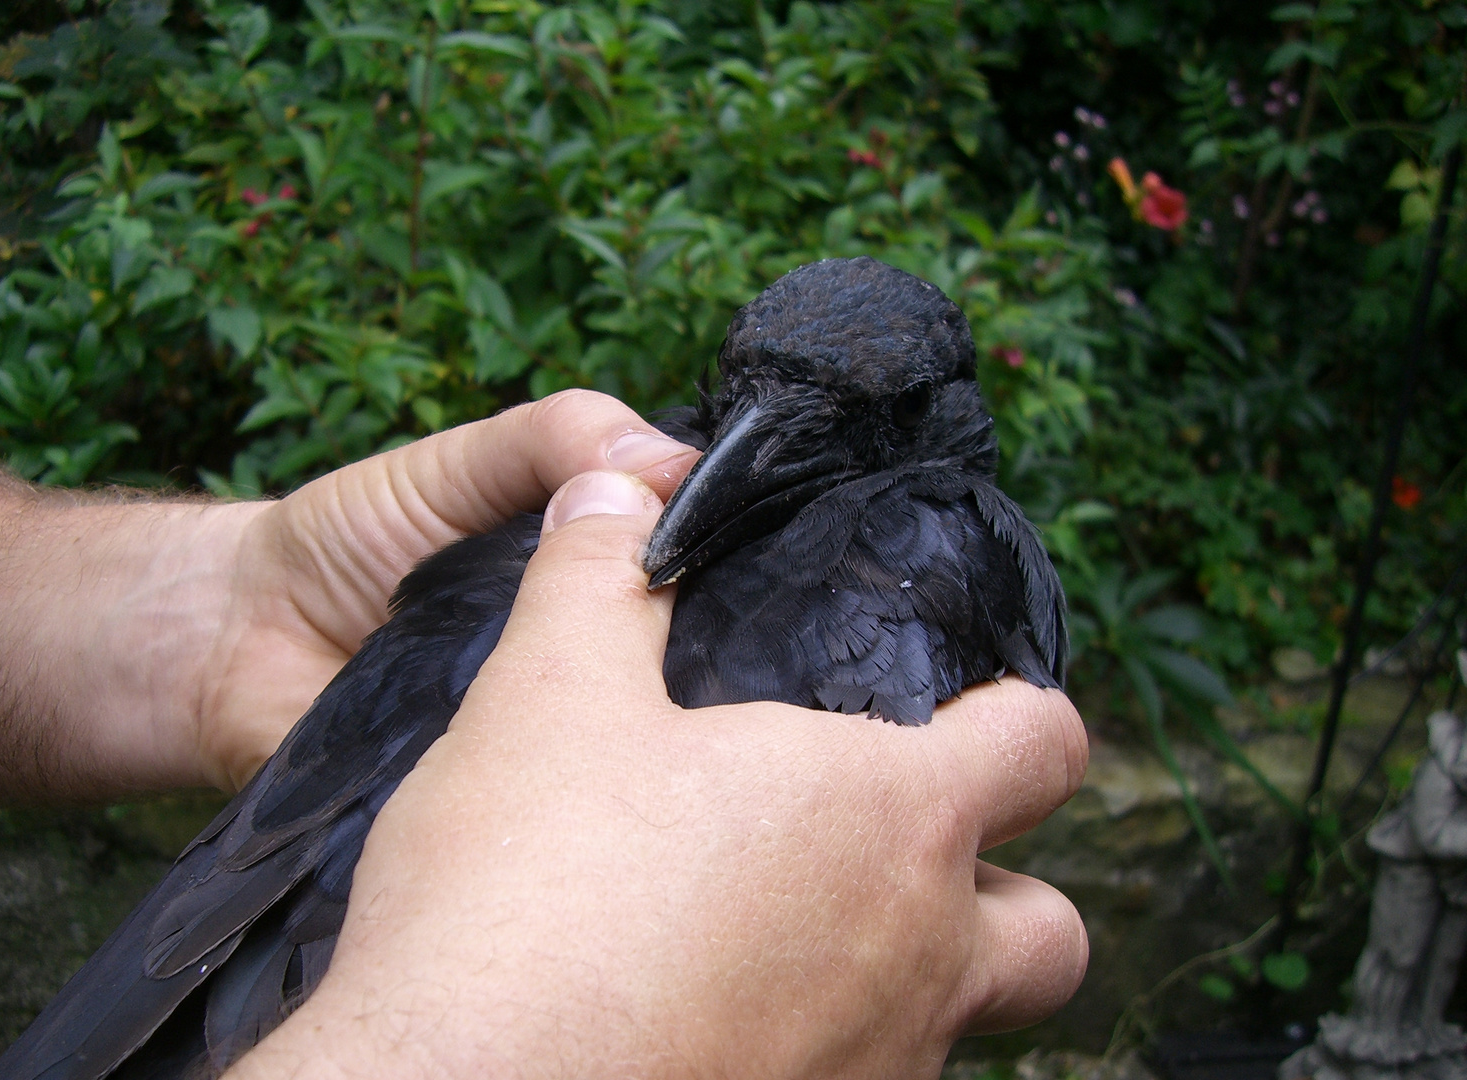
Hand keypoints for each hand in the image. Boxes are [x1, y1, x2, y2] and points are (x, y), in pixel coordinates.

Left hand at [190, 391, 696, 789]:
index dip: (736, 585)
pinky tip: (591, 796)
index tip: (770, 583)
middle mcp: (587, 673)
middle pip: (683, 685)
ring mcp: (545, 751)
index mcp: (599, 589)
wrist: (229, 641)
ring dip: (639, 742)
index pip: (704, 594)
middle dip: (708, 677)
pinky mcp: (494, 816)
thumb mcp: (455, 464)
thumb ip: (553, 439)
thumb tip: (673, 461)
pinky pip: (544, 816)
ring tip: (670, 736)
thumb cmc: (348, 539)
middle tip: (736, 675)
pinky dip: (561, 802)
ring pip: (624, 755)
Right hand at [230, 470, 1088, 1078]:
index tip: (955, 706)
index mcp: (889, 816)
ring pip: (955, 1025)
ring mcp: (878, 1071)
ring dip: (904, 978)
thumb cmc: (524, 896)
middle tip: (880, 854)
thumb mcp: (545, 698)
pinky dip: (822, 1050)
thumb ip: (598, 580)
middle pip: (1050, 928)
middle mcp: (919, 959)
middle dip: (996, 885)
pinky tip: (711, 1022)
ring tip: (773, 941)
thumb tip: (616, 489)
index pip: (1045, 742)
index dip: (1015, 711)